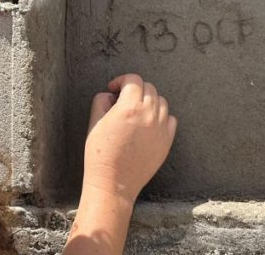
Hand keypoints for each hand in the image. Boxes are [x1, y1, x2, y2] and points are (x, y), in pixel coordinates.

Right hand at [81, 73, 176, 205]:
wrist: (113, 183)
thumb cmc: (100, 155)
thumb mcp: (94, 123)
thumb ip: (101, 101)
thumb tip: (111, 95)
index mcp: (129, 107)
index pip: (133, 80)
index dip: (121, 80)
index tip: (114, 88)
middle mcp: (149, 115)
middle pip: (148, 88)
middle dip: (134, 89)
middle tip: (123, 99)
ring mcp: (160, 128)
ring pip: (161, 102)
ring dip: (149, 101)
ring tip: (136, 111)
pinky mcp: (166, 141)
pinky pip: (170, 119)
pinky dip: (160, 116)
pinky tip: (148, 123)